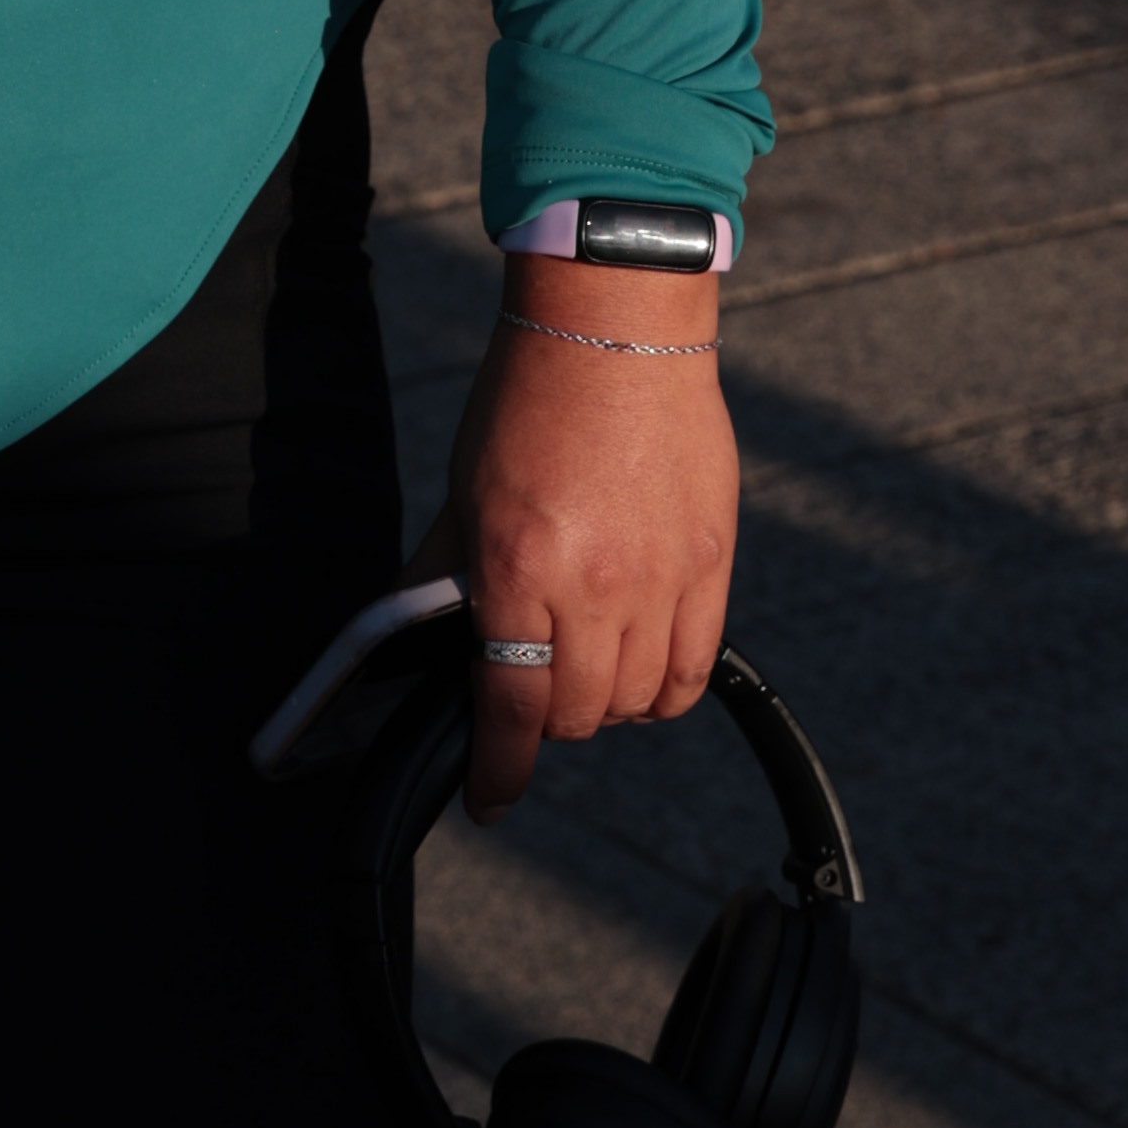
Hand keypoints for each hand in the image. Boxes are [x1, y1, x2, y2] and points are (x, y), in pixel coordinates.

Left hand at [414, 258, 738, 824]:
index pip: (510, 709)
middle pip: (578, 716)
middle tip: (532, 696)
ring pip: (638, 702)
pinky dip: (663, 688)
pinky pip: (695, 667)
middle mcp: (594, 586)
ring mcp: (662, 578)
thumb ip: (444, 576)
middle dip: (546, 723)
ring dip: (605, 706)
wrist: (615, 328)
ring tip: (585, 668)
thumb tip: (415, 640)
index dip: (498, 772)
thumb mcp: (463, 493)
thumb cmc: (527, 400)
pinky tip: (641, 665)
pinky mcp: (711, 562)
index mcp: (517, 569)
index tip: (489, 799)